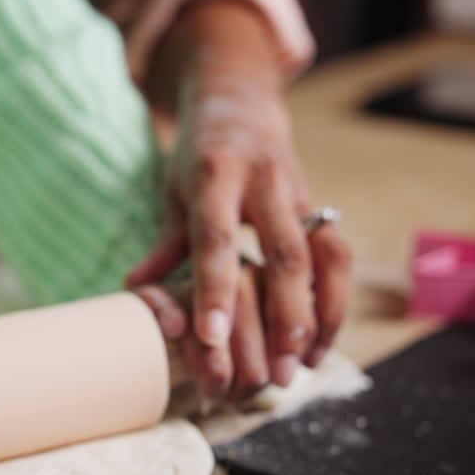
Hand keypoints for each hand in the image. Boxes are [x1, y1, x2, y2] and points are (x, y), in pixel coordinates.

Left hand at [126, 5, 349, 398]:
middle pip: (285, 255)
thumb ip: (163, 244)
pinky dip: (334, 301)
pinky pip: (338, 256)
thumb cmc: (196, 156)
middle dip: (284, 319)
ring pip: (323, 258)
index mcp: (216, 175)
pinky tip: (322, 343)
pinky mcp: (321, 206)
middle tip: (275, 375)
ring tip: (305, 367)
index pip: (215, 240)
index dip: (215, 291)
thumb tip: (136, 292)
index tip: (210, 339)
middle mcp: (265, 182)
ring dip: (319, 317)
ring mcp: (300, 192)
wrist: (240, 99)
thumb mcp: (171, 192)